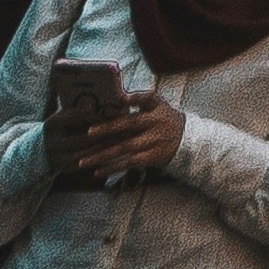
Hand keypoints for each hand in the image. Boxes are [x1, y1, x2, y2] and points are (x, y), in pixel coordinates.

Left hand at [62, 101, 185, 185]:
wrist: (186, 139)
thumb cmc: (163, 119)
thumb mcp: (157, 106)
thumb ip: (138, 102)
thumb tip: (112, 98)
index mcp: (156, 106)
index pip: (146, 98)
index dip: (134, 98)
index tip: (119, 97)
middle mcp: (155, 122)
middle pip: (130, 124)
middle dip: (108, 128)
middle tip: (88, 132)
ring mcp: (154, 140)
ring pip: (124, 147)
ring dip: (102, 155)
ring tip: (82, 161)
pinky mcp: (152, 157)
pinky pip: (129, 163)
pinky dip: (112, 167)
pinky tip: (97, 171)